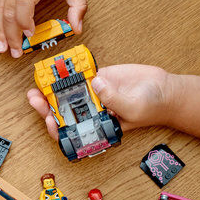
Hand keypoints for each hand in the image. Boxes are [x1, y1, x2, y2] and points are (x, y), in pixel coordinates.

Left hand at [26, 63, 174, 140]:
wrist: (164, 90)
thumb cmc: (151, 107)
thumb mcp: (133, 108)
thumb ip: (114, 99)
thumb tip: (95, 85)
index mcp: (97, 125)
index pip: (72, 131)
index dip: (57, 128)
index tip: (49, 120)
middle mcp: (91, 111)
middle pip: (63, 111)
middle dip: (46, 106)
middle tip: (35, 99)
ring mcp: (93, 94)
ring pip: (67, 92)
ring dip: (52, 89)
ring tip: (40, 82)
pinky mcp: (98, 77)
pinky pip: (80, 74)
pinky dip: (69, 71)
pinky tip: (58, 67)